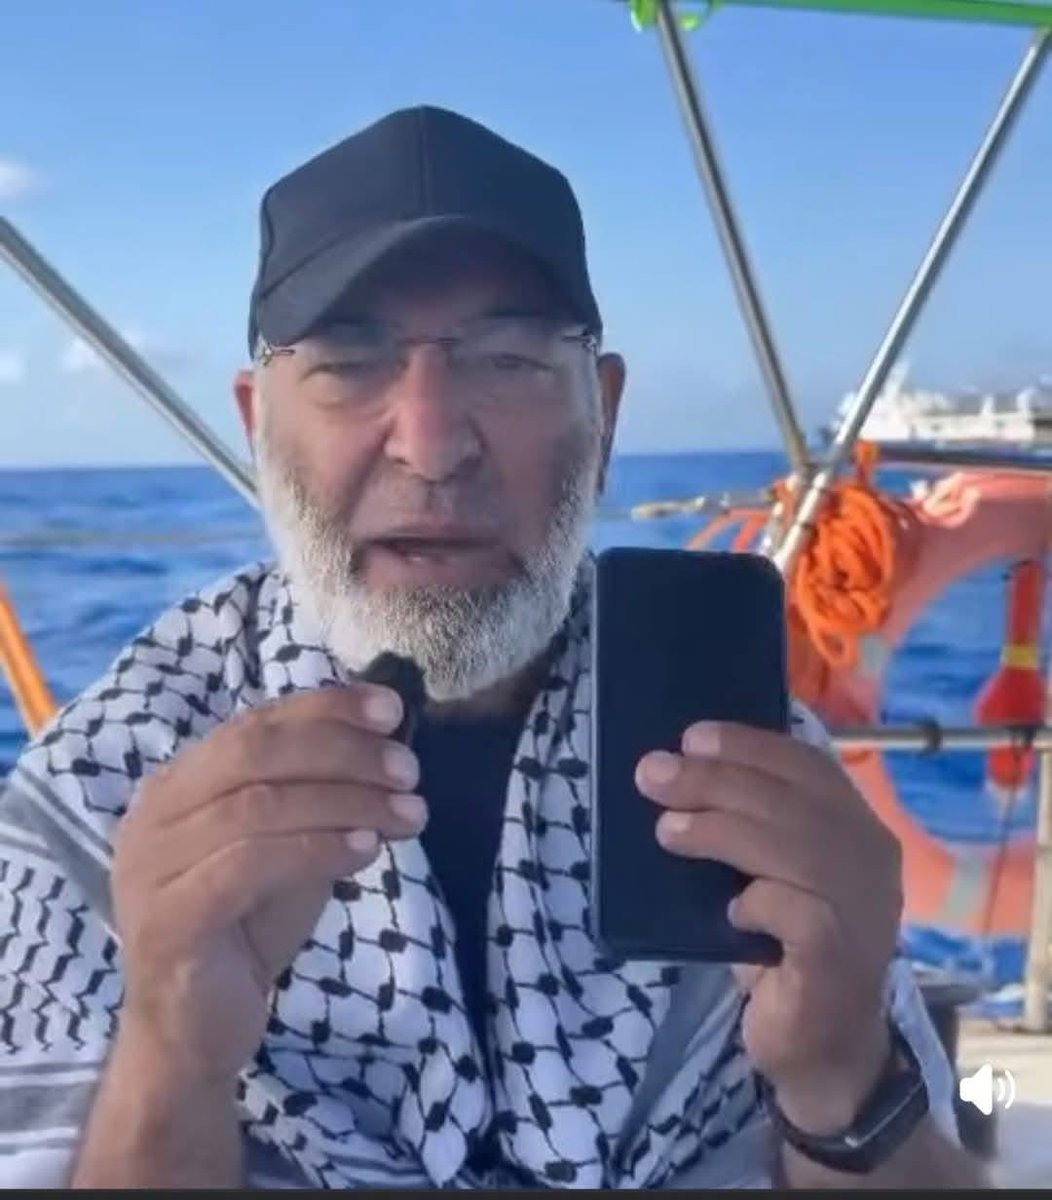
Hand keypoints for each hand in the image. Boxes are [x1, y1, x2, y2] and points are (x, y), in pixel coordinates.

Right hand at [112, 684, 426, 1086]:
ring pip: (257, 805)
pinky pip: (248, 865)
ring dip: (346, 801)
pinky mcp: (167, 920)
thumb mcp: (290, 848)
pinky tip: (367, 851)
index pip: (256, 722)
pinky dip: (316, 848)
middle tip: (408, 769)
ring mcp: (152, 866)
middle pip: (254, 752)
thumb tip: (388, 747)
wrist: (194, 1033)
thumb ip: (319, 798)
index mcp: (179, 783)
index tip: (392, 710)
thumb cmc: (246, 928)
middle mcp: (154, 814)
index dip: (326, 708)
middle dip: (343, 751)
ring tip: (408, 813)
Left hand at [636, 721, 902, 1132]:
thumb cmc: (783, 950)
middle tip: (654, 774)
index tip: (694, 736)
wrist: (822, 1048)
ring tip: (666, 830)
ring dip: (720, 829)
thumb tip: (678, 773)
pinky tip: (730, 913)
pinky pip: (793, 909)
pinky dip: (754, 901)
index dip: (751, 746)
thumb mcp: (767, 874)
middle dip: (715, 779)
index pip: (809, 766)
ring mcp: (863, 908)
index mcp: (858, 828)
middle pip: (791, 800)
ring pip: (792, 846)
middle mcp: (872, 859)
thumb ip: (749, 827)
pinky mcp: (839, 954)